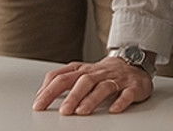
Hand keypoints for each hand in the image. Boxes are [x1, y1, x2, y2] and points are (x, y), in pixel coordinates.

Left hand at [33, 55, 152, 114]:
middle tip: (63, 111)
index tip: (38, 105)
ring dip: (92, 99)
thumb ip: (62, 80)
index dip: (49, 90)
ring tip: (82, 111)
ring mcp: (116, 79)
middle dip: (72, 96)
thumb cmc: (103, 72)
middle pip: (84, 81)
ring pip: (103, 87)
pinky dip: (120, 101)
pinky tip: (113, 109)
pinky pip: (127, 93)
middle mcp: (99, 73)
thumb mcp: (81, 72)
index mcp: (83, 70)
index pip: (63, 77)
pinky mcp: (133, 86)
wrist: (133, 61)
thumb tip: (41, 95)